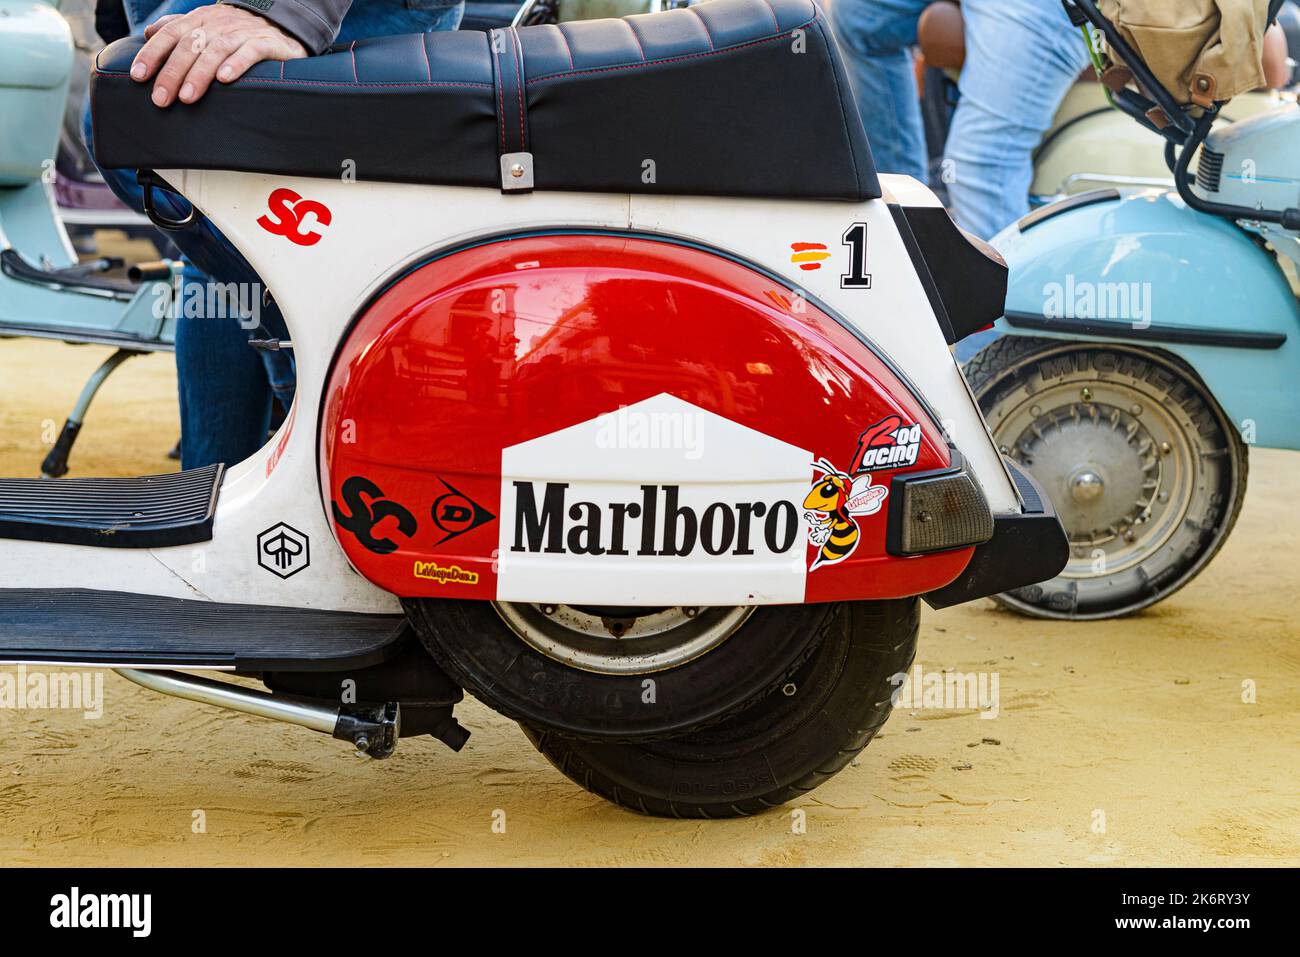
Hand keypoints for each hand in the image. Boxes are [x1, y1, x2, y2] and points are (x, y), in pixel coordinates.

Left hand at [130, 3, 307, 106]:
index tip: (139, 76)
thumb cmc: (239, 32)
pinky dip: (237, 64)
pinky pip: (251, 51)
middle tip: (162, 98)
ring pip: (216, 50)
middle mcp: (219, 23)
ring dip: (199, 74)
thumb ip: (180, 29)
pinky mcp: (268, 42)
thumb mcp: (208, 27)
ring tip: (188, 97)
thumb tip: (150, 32)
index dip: (152, 54)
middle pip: (190, 45)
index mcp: (201, 19)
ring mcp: (244, 32)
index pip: (171, 34)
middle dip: (173, 72)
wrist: (283, 25)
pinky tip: (225, 80)